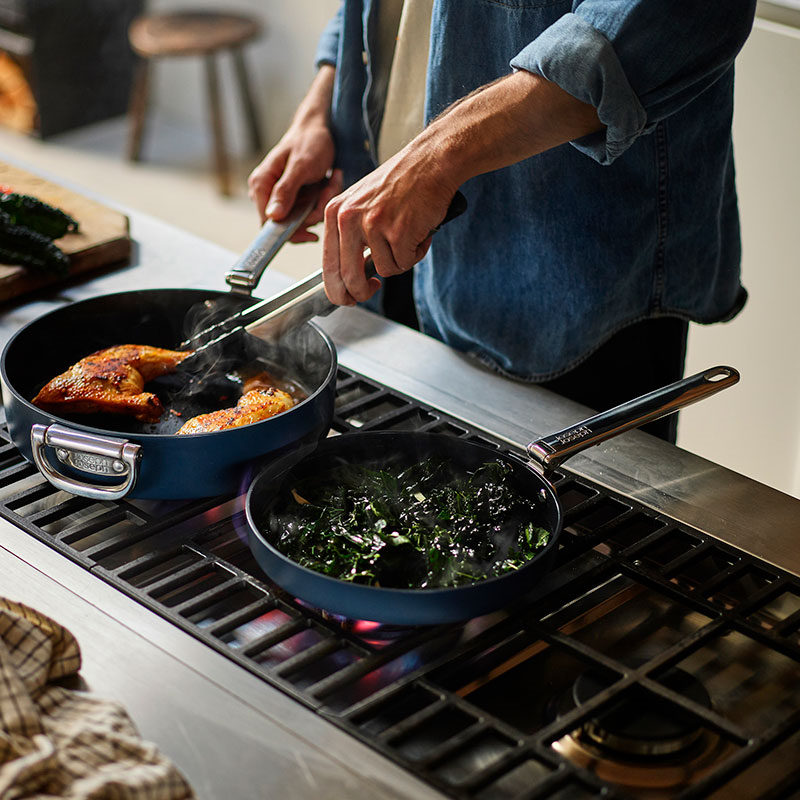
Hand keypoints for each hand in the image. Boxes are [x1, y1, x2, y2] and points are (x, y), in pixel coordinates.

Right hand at [247, 65, 340, 242]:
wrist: (320, 129)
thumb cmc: (309, 142)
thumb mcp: (300, 166)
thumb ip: (285, 191)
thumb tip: (273, 216)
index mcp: (260, 185)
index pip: (269, 224)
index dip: (292, 230)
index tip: (314, 224)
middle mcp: (267, 194)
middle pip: (289, 223)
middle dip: (313, 211)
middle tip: (329, 189)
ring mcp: (281, 197)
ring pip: (303, 218)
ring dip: (322, 203)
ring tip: (331, 180)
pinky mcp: (294, 198)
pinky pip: (310, 211)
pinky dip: (323, 200)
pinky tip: (330, 182)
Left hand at [321, 147, 458, 304]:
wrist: (430, 162)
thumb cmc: (400, 183)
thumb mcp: (360, 203)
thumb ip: (349, 236)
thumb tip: (349, 276)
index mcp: (334, 213)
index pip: (328, 266)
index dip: (337, 290)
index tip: (347, 298)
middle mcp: (348, 219)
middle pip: (350, 279)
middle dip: (362, 292)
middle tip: (372, 289)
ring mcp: (373, 226)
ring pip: (384, 270)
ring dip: (400, 261)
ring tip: (408, 236)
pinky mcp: (397, 232)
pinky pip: (405, 262)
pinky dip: (416, 253)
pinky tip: (419, 232)